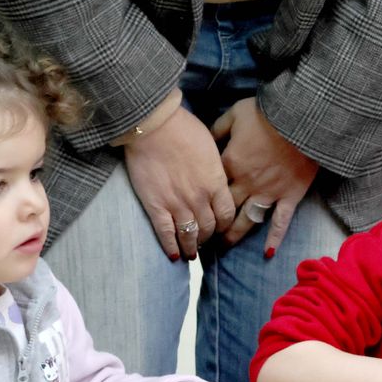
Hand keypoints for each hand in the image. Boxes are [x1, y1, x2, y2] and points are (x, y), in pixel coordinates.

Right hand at [124, 106, 235, 260]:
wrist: (154, 126)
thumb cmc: (184, 129)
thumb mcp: (212, 148)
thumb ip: (216, 169)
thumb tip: (218, 177)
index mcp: (217, 183)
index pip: (227, 215)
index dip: (226, 226)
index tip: (222, 229)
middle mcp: (200, 198)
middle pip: (210, 228)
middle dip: (209, 238)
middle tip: (206, 242)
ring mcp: (178, 204)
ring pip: (190, 235)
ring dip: (192, 247)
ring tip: (191, 254)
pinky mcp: (156, 205)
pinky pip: (166, 234)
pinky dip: (171, 247)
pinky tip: (173, 256)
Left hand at [213, 98, 318, 256]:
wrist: (301, 122)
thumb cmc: (267, 115)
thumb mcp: (235, 115)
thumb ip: (218, 129)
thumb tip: (207, 140)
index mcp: (229, 163)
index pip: (210, 184)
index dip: (199, 195)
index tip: (190, 205)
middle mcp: (246, 183)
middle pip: (224, 208)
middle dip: (211, 222)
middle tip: (201, 233)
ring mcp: (268, 192)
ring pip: (247, 219)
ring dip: (235, 234)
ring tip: (224, 246)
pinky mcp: (289, 196)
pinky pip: (280, 221)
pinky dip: (274, 238)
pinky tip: (268, 253)